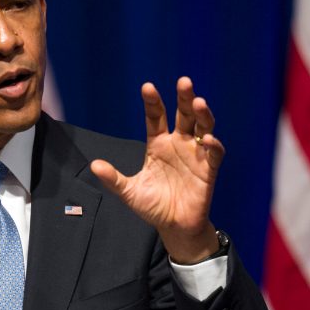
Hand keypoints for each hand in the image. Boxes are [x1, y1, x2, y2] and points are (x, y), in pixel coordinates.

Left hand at [91, 77, 224, 263]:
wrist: (173, 227)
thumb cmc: (153, 206)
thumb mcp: (130, 192)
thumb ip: (114, 179)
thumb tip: (94, 165)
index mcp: (158, 144)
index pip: (156, 117)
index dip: (153, 102)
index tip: (148, 87)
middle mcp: (178, 144)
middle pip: (183, 115)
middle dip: (184, 98)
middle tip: (184, 82)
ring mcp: (195, 155)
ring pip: (203, 127)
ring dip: (203, 115)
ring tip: (199, 102)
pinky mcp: (208, 170)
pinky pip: (214, 153)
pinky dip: (213, 145)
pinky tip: (208, 139)